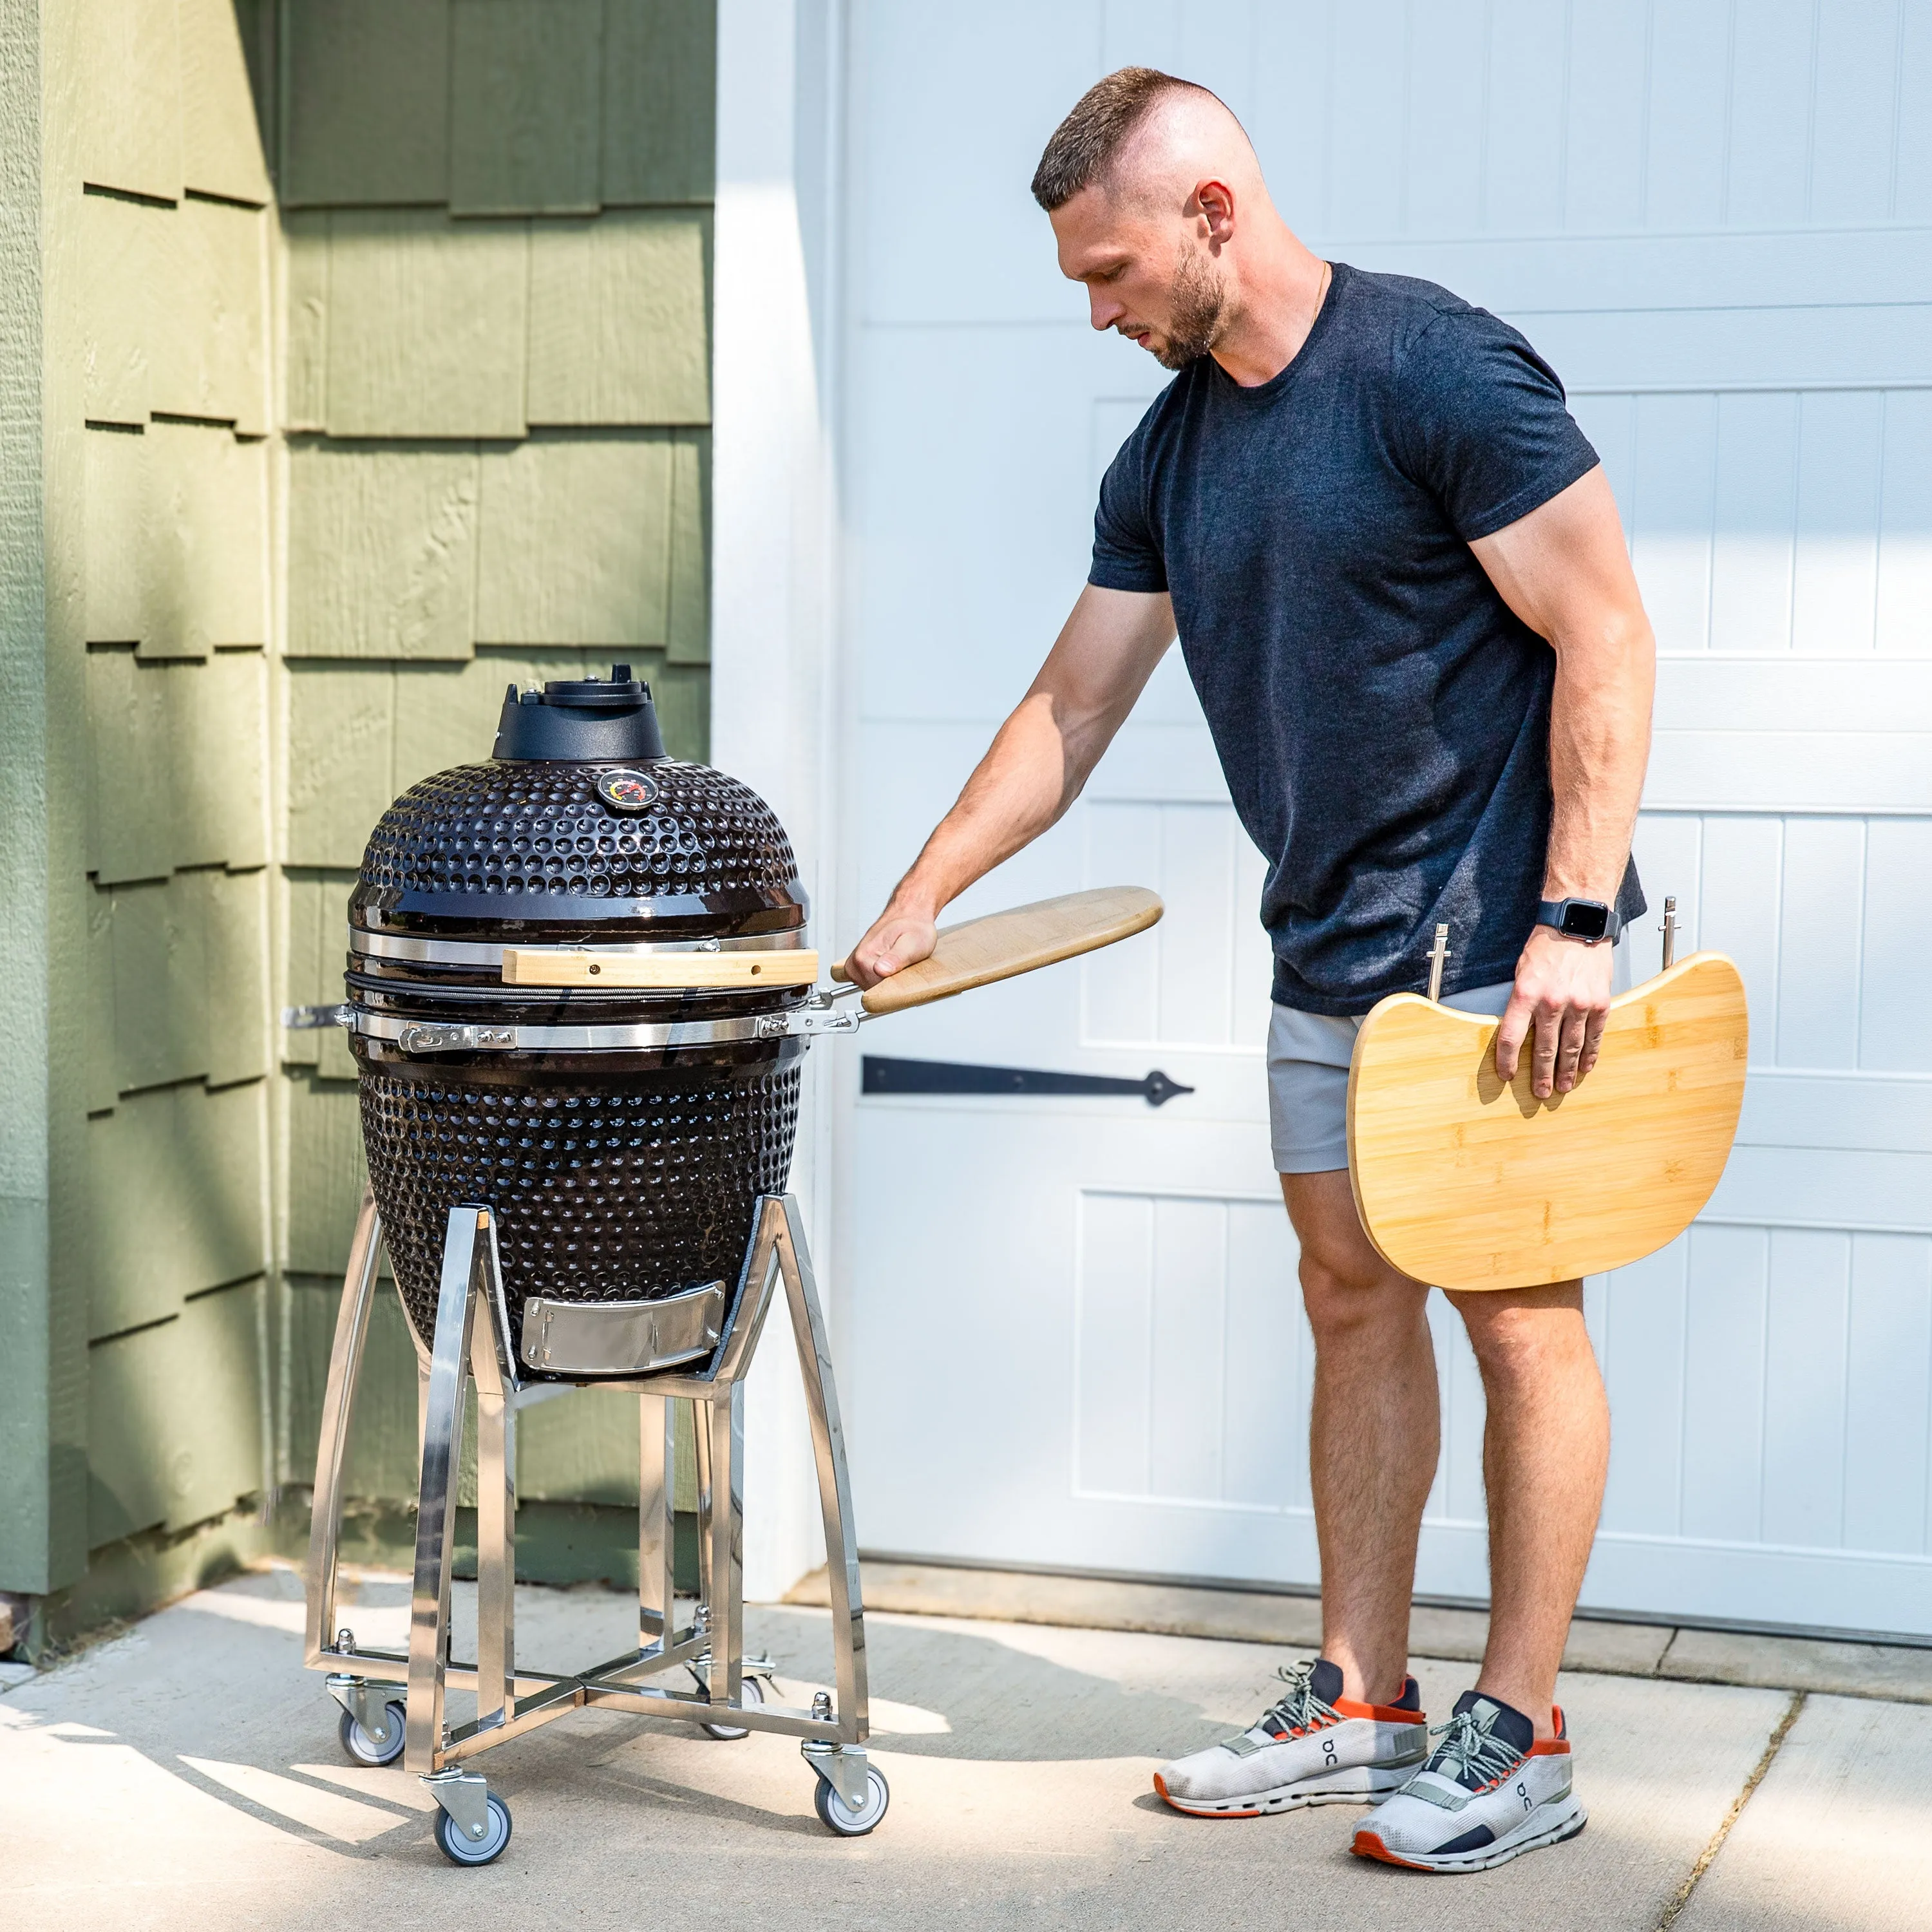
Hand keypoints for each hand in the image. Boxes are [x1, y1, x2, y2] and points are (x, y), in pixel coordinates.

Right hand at [843, 902, 938, 988]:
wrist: (909, 915)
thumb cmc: (914, 927)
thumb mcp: (913, 943)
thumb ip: (897, 958)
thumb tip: (880, 970)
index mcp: (864, 958)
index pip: (878, 994)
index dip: (896, 989)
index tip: (904, 976)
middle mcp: (855, 963)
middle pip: (875, 994)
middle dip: (892, 986)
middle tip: (904, 967)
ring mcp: (855, 966)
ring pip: (873, 990)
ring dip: (888, 982)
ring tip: (898, 965)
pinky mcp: (859, 968)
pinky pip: (870, 984)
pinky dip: (882, 980)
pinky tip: (891, 968)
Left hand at [1494, 925, 1615, 1099]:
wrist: (1577, 925)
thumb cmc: (1546, 947)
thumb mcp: (1521, 973)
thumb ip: (1520, 1004)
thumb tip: (1519, 1033)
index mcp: (1525, 994)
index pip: (1511, 1037)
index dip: (1507, 1060)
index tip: (1507, 1075)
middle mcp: (1552, 1002)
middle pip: (1544, 1049)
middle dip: (1541, 1074)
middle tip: (1541, 1093)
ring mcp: (1578, 1004)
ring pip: (1571, 1047)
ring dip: (1567, 1071)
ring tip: (1563, 1087)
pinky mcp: (1599, 1003)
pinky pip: (1594, 1036)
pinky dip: (1590, 1054)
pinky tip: (1586, 1067)